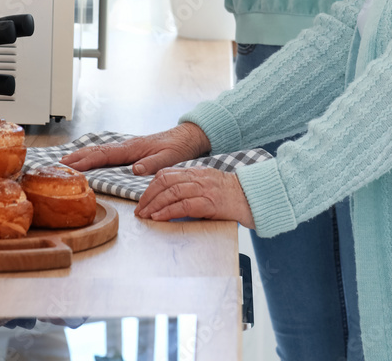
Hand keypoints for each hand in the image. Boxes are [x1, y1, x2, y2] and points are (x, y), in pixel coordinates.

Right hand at [60, 123, 210, 174]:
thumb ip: (152, 164)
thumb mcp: (169, 158)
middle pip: (97, 150)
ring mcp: (128, 147)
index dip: (87, 161)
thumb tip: (134, 170)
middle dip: (78, 157)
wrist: (187, 137)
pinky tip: (88, 159)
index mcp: (133, 149)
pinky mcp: (131, 150)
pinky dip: (93, 155)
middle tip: (59, 164)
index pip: (105, 155)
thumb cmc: (178, 147)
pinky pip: (107, 153)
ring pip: (100, 150)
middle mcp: (128, 146)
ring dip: (83, 155)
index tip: (71, 167)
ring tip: (66, 162)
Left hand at [135, 166, 254, 227]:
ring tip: (145, 215)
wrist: (251, 197)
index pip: (166, 174)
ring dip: (154, 205)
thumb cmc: (230, 195)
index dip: (151, 186)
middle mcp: (198, 178)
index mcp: (196, 172)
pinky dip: (168, 211)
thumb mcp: (207, 185)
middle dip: (148, 196)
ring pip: (171, 192)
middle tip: (139, 210)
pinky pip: (183, 205)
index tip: (143, 200)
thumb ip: (190, 188)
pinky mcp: (209, 203)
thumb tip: (169, 200)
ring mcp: (203, 189)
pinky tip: (159, 218)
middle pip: (165, 181)